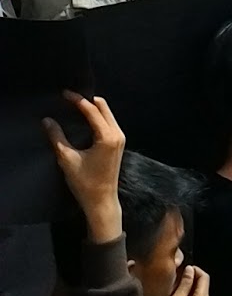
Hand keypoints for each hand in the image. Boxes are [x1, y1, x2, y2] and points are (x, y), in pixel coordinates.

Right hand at [43, 93, 124, 245]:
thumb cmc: (86, 183)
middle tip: (69, 97)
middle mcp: (117, 134)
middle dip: (86, 100)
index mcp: (108, 136)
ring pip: (107, 113)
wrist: (102, 202)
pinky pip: (108, 121)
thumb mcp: (68, 160)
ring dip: (92, 107)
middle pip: (103, 107)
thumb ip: (57, 138)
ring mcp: (120, 138)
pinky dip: (97, 116)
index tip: (64, 94)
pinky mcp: (118, 143)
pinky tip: (84, 118)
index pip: (92, 110)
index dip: (77, 100)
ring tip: (74, 105)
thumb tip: (47, 121)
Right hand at [160, 264, 212, 295]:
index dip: (194, 269)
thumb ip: (184, 283)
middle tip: (178, 278)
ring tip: (177, 289)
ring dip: (190, 288)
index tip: (182, 269)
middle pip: (203, 284)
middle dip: (192, 278)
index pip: (204, 276)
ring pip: (200, 292)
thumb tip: (190, 269)